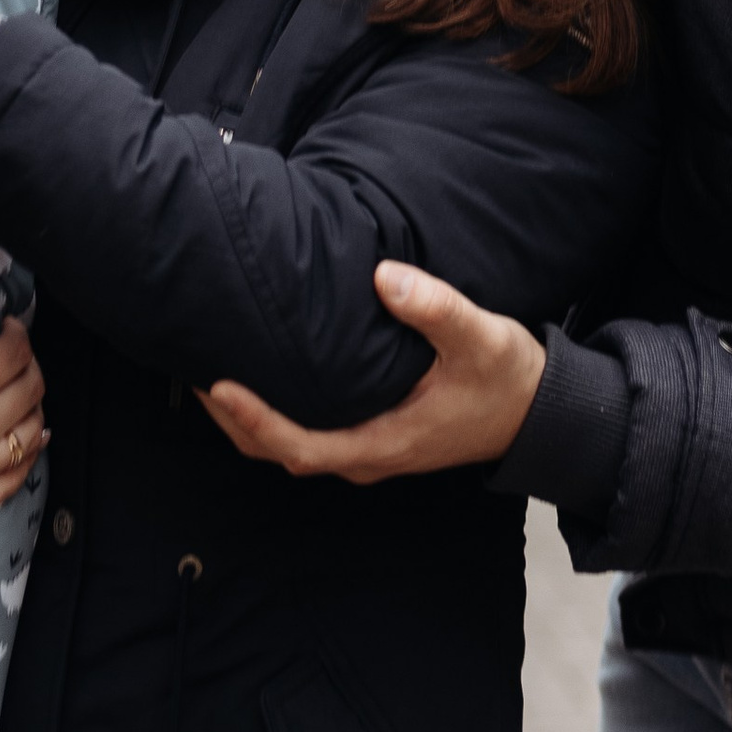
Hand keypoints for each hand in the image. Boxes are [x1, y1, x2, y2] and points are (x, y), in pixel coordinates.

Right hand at [0, 249, 45, 518]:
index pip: (18, 353)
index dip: (17, 335)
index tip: (6, 331)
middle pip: (30, 392)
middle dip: (26, 368)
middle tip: (10, 360)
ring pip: (29, 435)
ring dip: (29, 409)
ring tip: (12, 394)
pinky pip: (11, 482)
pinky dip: (22, 457)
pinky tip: (19, 436)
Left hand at [198, 261, 544, 485]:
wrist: (537, 412)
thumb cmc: (507, 379)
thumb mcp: (481, 338)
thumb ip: (436, 308)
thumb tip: (385, 276)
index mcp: (384, 442)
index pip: (301, 445)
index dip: (256, 420)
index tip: (220, 386)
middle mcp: (367, 455)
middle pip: (279, 451)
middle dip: (233, 419)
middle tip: (194, 370)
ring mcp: (366, 449)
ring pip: (289, 446)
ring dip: (247, 419)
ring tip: (210, 374)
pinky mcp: (370, 434)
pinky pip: (307, 433)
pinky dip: (273, 414)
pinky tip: (260, 375)